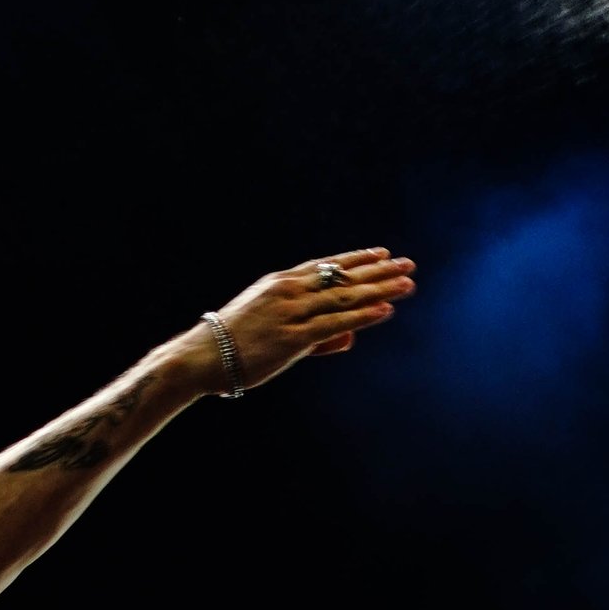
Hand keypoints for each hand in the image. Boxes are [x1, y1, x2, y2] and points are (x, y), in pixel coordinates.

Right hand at [195, 246, 415, 393]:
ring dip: (379, 290)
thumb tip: (350, 338)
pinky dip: (361, 316)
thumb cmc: (230, 345)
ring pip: (344, 297)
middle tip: (408, 264)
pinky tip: (384, 310)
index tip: (383, 252)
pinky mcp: (291, 339)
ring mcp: (291, 314)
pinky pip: (333, 324)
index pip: (328, 265)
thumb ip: (314, 333)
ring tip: (407, 284)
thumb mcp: (270, 328)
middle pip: (343, 277)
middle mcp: (289, 292)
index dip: (358, 258)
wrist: (200, 357)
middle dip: (379, 271)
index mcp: (281, 282)